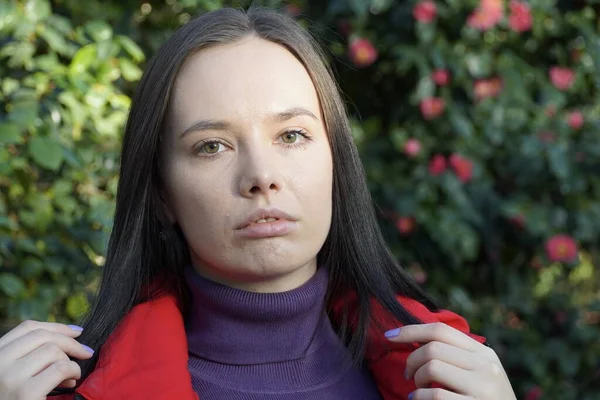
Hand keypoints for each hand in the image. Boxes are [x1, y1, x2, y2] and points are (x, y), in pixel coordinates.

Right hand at [0, 320, 93, 399]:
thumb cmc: (17, 398)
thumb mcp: (17, 373)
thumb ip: (31, 354)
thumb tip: (72, 333)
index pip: (27, 328)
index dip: (55, 326)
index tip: (76, 332)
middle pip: (42, 336)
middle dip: (70, 342)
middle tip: (86, 352)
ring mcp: (10, 377)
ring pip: (53, 350)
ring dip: (70, 361)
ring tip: (72, 376)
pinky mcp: (25, 392)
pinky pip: (60, 368)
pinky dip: (73, 371)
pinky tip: (71, 382)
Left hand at [385, 323, 515, 399]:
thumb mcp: (480, 373)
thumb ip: (457, 356)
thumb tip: (416, 337)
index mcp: (484, 353)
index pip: (440, 330)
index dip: (410, 330)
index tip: (389, 336)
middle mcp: (486, 366)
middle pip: (433, 348)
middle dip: (411, 360)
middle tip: (408, 375)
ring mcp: (483, 388)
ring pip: (432, 367)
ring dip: (416, 380)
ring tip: (417, 388)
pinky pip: (435, 395)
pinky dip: (419, 397)